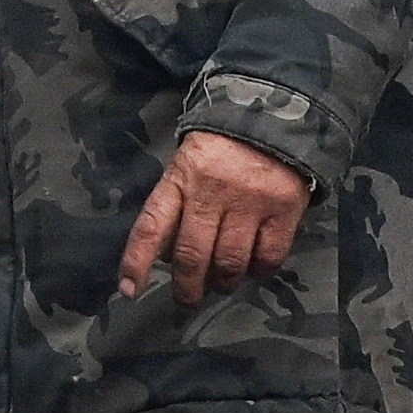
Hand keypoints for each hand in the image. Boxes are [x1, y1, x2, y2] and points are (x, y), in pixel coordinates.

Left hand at [118, 128, 315, 298]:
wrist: (272, 112)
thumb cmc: (221, 147)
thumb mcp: (185, 166)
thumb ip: (174, 206)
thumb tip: (163, 257)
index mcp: (180, 180)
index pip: (151, 227)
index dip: (137, 263)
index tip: (130, 291)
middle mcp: (212, 192)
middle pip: (191, 256)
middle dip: (187, 288)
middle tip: (188, 299)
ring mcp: (250, 202)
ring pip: (230, 262)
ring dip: (223, 282)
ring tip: (223, 282)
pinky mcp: (283, 209)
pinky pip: (268, 257)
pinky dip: (259, 270)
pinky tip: (254, 265)